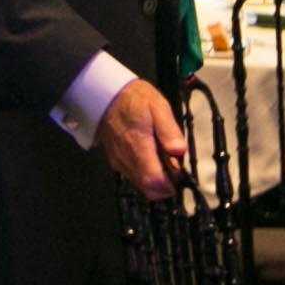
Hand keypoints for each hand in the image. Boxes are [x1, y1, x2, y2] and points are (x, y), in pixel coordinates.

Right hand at [94, 77, 190, 196]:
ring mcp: (119, 162)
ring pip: (141, 185)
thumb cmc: (133, 99)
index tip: (179, 172)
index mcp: (138, 147)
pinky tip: (149, 155)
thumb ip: (169, 130)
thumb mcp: (158, 106)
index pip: (154, 182)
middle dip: (166, 186)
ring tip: (161, 157)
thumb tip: (179, 152)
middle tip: (173, 166)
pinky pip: (133, 176)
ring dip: (156, 180)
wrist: (105, 95)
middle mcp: (126, 159)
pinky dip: (145, 173)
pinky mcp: (115, 160)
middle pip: (149, 190)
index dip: (171, 185)